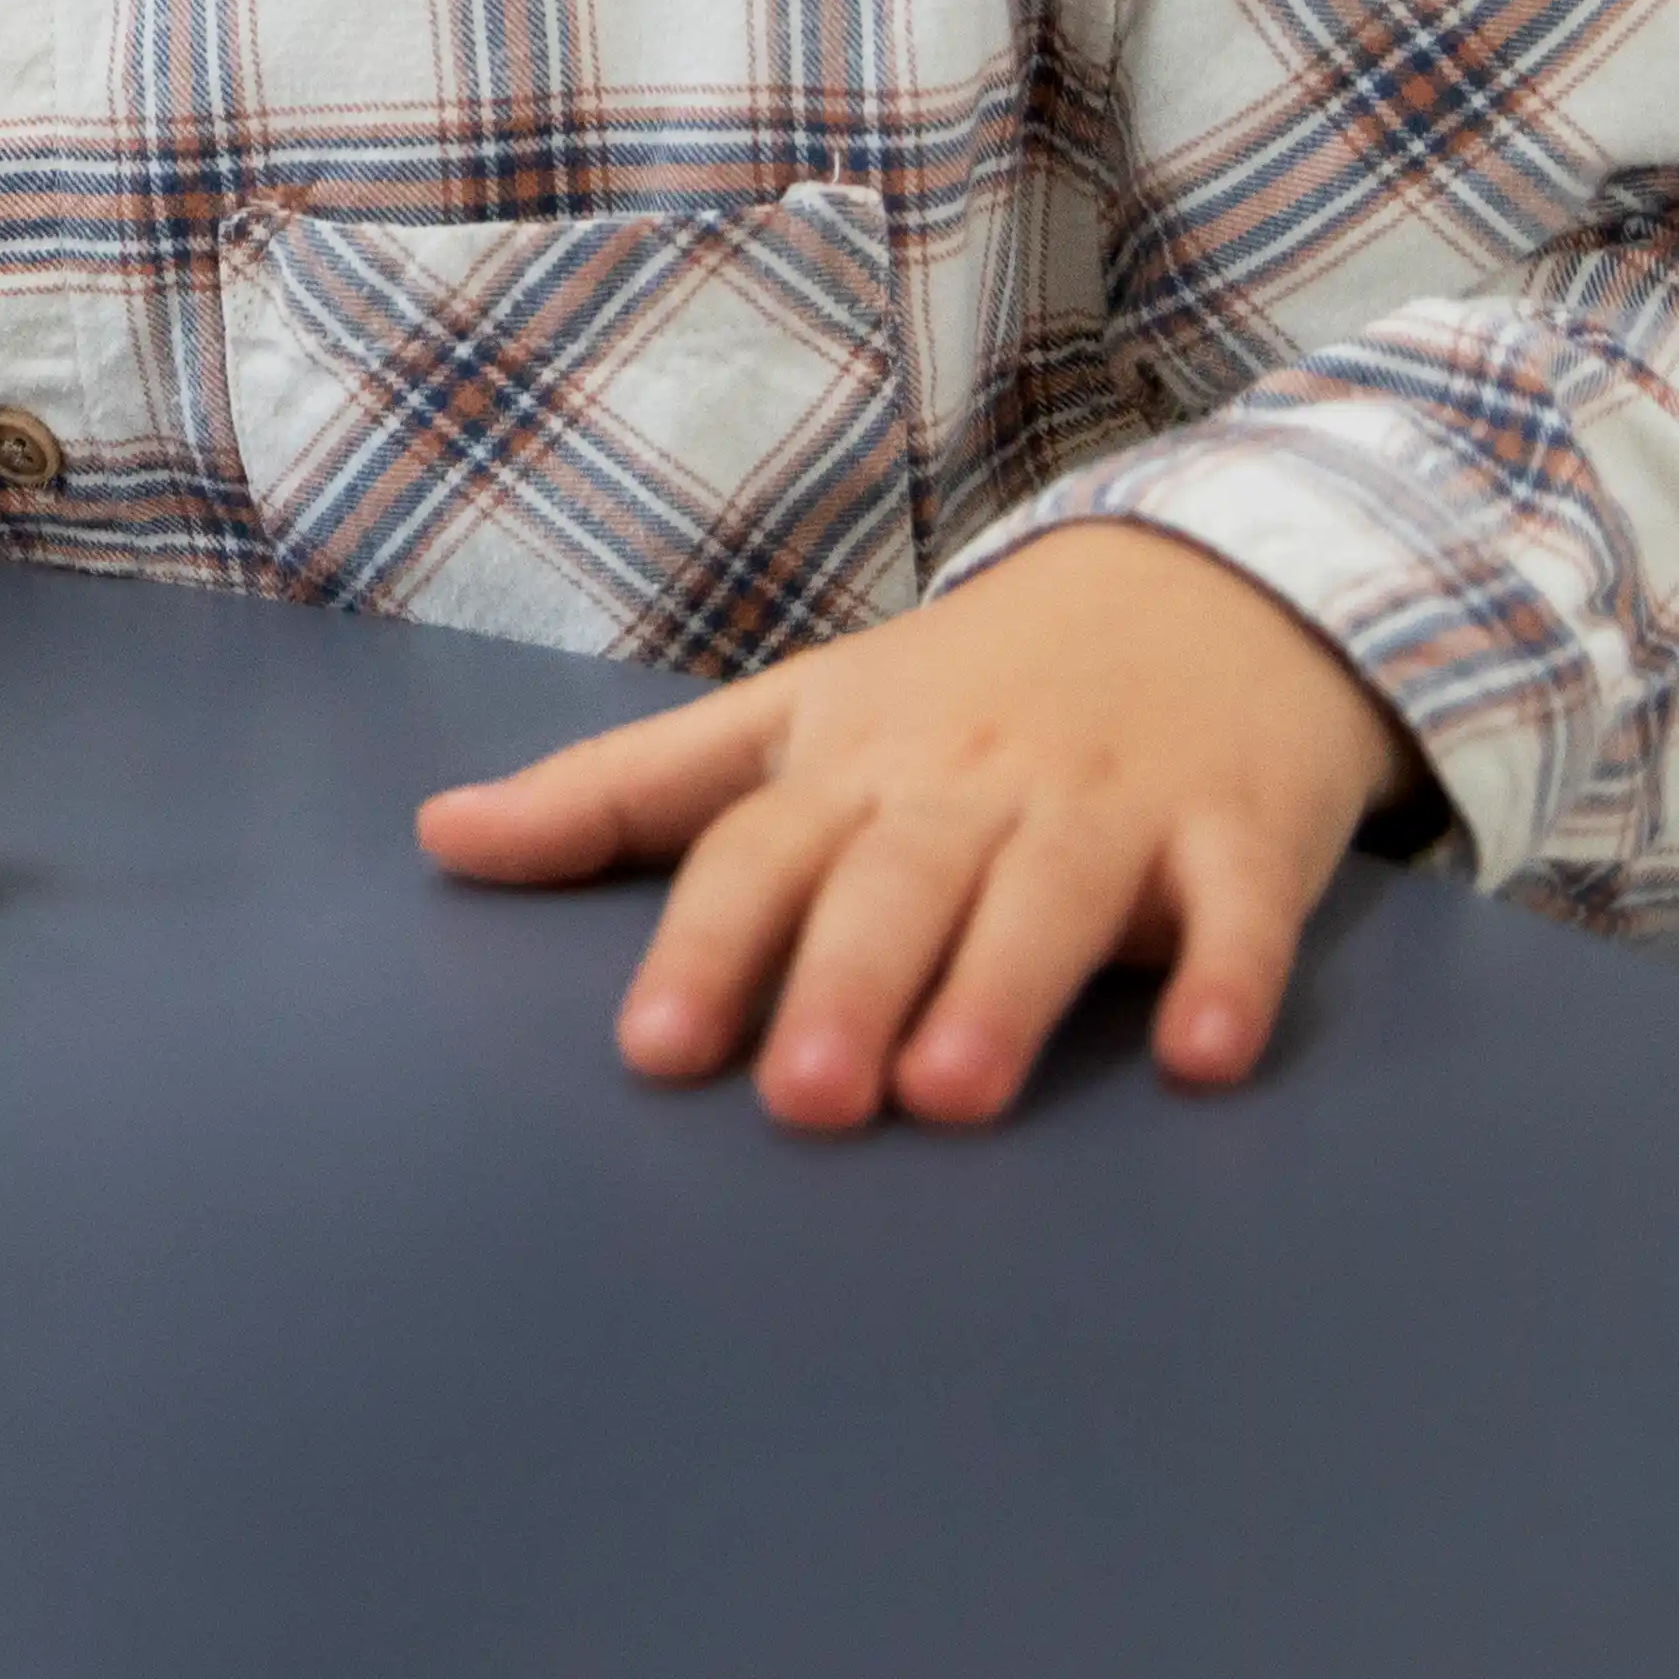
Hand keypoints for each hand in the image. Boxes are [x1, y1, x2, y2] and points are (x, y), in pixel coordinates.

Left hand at [408, 519, 1419, 1125]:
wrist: (1204, 579)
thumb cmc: (967, 686)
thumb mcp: (790, 715)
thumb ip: (623, 792)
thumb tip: (437, 836)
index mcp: (854, 760)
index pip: (761, 850)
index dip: (708, 946)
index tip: (654, 1050)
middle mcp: (972, 778)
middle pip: (898, 878)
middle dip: (846, 982)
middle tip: (802, 1098)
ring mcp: (1112, 799)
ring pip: (1052, 894)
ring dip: (1002, 989)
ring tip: (948, 1094)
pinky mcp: (1241, 825)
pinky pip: (1239, 905)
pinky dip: (1226, 975)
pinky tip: (1200, 1058)